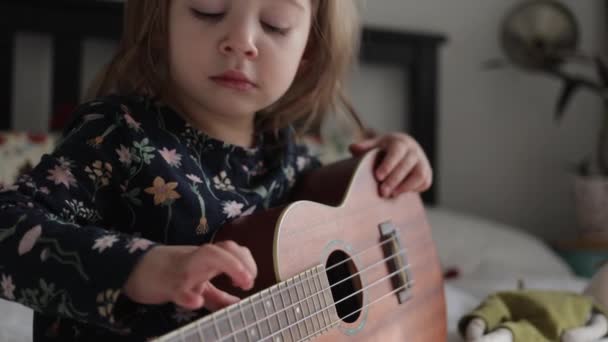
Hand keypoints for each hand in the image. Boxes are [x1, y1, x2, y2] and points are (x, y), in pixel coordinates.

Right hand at [123, 241, 256, 310]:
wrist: (136, 270)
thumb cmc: (172, 275)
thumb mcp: (198, 284)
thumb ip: (219, 296)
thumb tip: (239, 305)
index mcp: (207, 259)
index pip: (232, 249)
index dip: (246, 260)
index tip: (250, 280)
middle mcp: (198, 260)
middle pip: (224, 249)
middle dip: (241, 262)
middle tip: (249, 282)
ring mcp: (183, 269)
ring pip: (206, 258)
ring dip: (229, 265)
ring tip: (240, 283)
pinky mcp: (167, 284)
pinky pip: (178, 288)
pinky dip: (188, 295)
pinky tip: (197, 302)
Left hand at [349, 132, 432, 196]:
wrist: (404, 151)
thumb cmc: (386, 150)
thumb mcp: (376, 145)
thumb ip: (365, 147)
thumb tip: (352, 148)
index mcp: (400, 142)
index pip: (397, 151)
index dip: (388, 164)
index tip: (378, 176)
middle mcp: (414, 151)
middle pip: (407, 165)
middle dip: (394, 180)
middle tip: (382, 192)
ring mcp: (423, 162)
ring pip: (420, 175)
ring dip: (406, 186)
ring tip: (392, 194)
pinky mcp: (427, 173)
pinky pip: (425, 182)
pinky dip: (413, 189)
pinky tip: (400, 192)